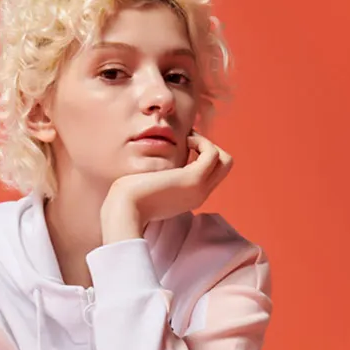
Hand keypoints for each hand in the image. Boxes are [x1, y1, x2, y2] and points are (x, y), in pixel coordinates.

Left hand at [102, 131, 232, 228]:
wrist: (124, 209)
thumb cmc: (129, 198)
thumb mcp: (152, 186)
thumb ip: (162, 177)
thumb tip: (163, 163)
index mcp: (191, 196)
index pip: (212, 173)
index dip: (202, 155)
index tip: (184, 146)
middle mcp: (199, 194)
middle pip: (225, 166)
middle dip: (209, 147)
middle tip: (189, 140)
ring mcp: (199, 189)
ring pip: (225, 160)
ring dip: (207, 143)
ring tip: (187, 140)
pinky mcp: (193, 180)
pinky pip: (213, 154)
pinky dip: (202, 142)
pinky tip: (185, 141)